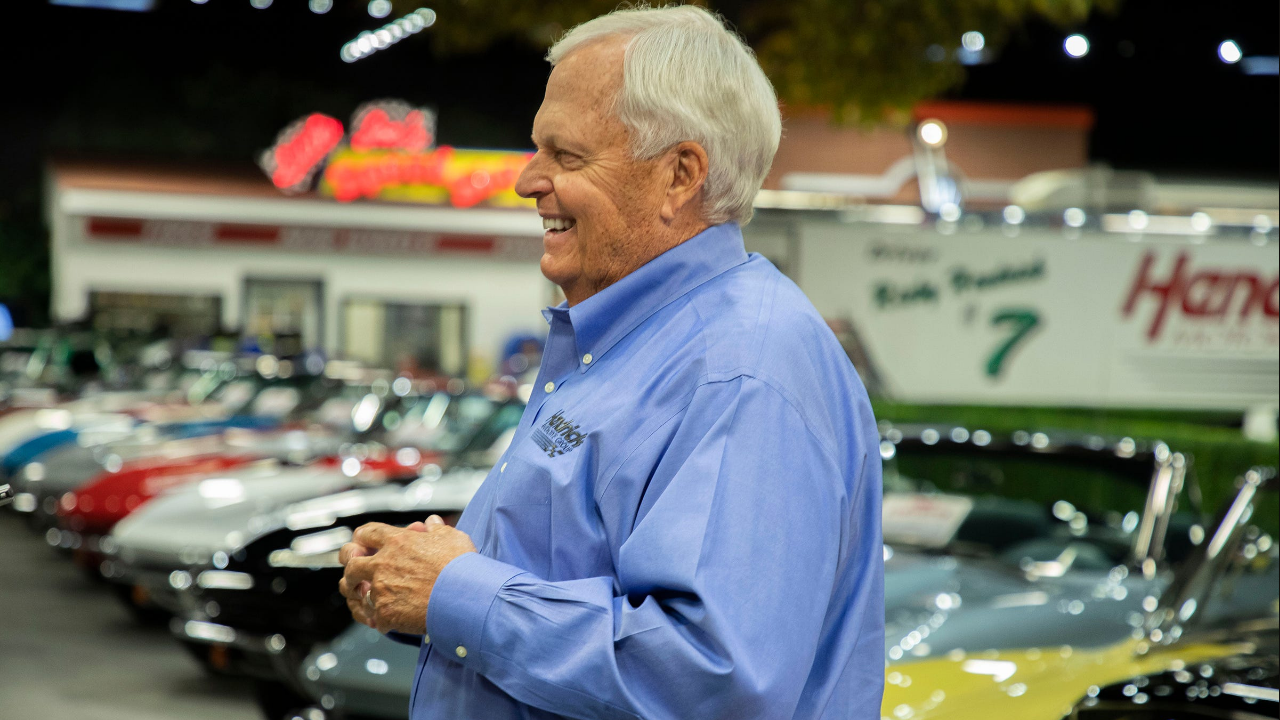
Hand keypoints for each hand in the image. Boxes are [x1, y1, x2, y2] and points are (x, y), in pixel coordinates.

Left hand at [338, 515, 476, 633]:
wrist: (465, 597)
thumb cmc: (460, 567)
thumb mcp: (452, 538)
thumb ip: (437, 529)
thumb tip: (432, 522)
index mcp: (397, 542)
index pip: (367, 533)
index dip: (361, 537)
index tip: (361, 542)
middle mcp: (383, 565)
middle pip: (351, 563)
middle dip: (349, 565)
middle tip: (354, 571)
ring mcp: (382, 590)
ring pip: (354, 592)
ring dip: (356, 593)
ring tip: (361, 596)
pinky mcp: (385, 614)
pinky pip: (370, 617)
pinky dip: (376, 618)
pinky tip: (382, 620)